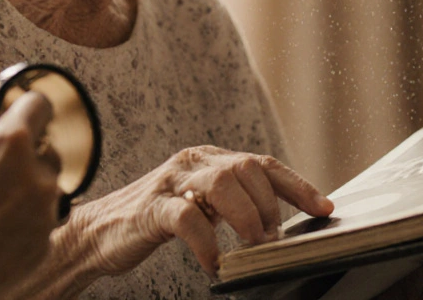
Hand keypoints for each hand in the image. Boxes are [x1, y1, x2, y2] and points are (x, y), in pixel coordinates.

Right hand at [0, 94, 61, 299]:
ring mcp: (44, 213)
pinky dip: (20, 218)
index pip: (40, 104)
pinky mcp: (43, 244)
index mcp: (10, 144)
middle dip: (21, 152)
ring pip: (44, 185)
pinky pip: (39, 219)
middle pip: (44, 148)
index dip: (24, 105)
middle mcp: (37, 176)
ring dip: (23, 186)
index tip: (13, 113)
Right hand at [67, 146, 332, 279]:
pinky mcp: (151, 209)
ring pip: (223, 183)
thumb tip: (276, 224)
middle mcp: (192, 162)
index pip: (261, 163)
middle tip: (271, 240)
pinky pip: (189, 220)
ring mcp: (170, 182)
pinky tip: (214, 264)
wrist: (97, 233)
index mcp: (208, 159)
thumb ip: (231, 203)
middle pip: (247, 169)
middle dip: (269, 206)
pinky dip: (209, 244)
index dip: (297, 186)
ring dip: (247, 219)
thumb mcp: (199, 205)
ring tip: (250, 247)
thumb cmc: (153, 223)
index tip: (324, 208)